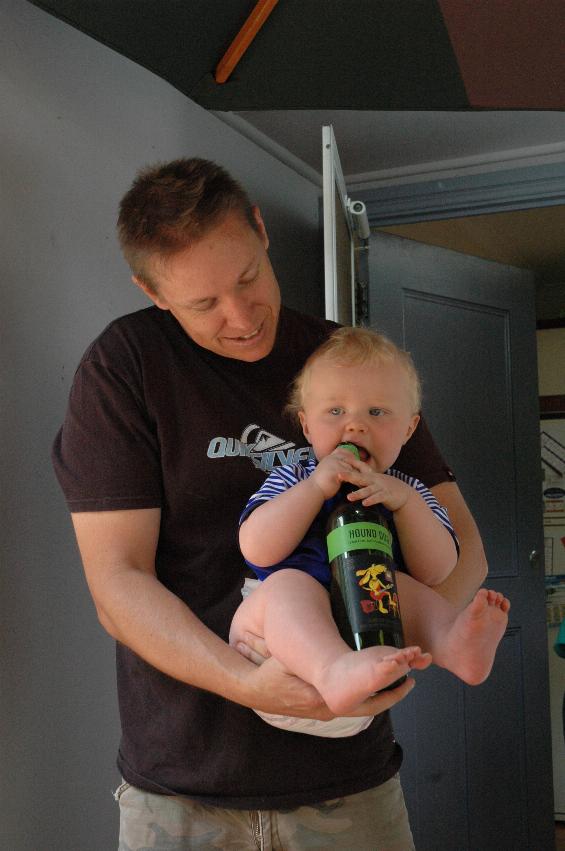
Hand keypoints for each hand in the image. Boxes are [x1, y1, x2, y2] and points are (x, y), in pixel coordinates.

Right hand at [235, 631, 415, 717]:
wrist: (249, 688)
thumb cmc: (267, 673)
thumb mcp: (283, 660)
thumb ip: (302, 654)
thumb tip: (325, 645)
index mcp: (322, 699)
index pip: (363, 700)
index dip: (386, 689)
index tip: (405, 675)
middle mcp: (328, 709)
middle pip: (369, 707)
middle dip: (391, 693)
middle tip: (412, 678)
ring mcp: (325, 710)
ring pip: (363, 707)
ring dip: (381, 695)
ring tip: (400, 679)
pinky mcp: (321, 706)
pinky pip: (353, 705)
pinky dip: (367, 695)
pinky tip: (374, 682)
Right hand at [308, 447, 365, 499]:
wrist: (313, 490)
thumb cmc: (319, 485)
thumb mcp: (327, 472)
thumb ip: (335, 468)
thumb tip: (344, 470)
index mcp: (330, 457)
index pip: (344, 452)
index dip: (353, 457)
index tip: (361, 463)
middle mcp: (332, 458)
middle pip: (351, 459)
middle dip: (361, 465)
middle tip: (371, 472)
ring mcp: (335, 463)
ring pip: (352, 467)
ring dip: (362, 473)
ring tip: (370, 479)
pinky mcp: (338, 471)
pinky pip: (351, 474)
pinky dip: (358, 479)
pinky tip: (364, 484)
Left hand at [340, 458, 413, 511]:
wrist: (404, 494)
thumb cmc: (386, 488)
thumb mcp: (374, 482)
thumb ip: (363, 480)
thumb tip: (349, 478)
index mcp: (371, 476)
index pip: (359, 469)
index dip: (350, 465)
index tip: (338, 462)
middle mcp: (375, 480)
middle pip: (361, 478)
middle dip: (350, 476)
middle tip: (339, 475)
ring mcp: (381, 487)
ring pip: (368, 490)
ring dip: (358, 493)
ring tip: (349, 497)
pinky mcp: (387, 495)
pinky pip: (378, 498)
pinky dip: (371, 500)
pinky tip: (365, 503)